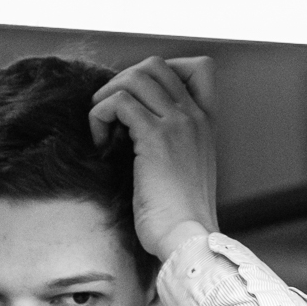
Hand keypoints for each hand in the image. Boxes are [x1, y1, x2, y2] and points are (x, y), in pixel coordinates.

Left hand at [89, 55, 218, 263]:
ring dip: (108, 97)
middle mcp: (195, 117)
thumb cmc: (179, 217)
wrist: (187, 239)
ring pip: (135, 77)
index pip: (199, 67)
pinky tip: (100, 144)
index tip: (141, 101)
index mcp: (206, 123)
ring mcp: (178, 124)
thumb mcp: (184, 170)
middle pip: (155, 65)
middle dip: (122, 84)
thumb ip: (172, 144)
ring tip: (102, 130)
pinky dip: (101, 116)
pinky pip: (120, 102)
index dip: (162, 72)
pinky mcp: (155, 139)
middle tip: (111, 118)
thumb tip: (134, 126)